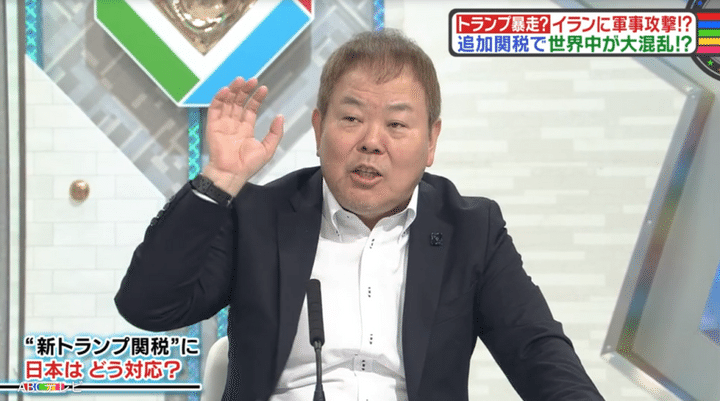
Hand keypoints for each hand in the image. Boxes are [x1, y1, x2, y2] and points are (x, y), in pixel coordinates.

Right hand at [202, 77, 283, 195]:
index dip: (256, 98)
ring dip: (233, 90)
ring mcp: (223, 124)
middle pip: (239, 102)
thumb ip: (275, 133)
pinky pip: (215, 109)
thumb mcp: (268, 149)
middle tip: (252, 80)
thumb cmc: (248, 165)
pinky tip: (226, 90)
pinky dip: (219, 98)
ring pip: (227, 102)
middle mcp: (234, 124)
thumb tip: (280, 116)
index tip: (263, 88)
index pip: (250, 108)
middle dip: (245, 90)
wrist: (232, 173)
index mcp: (246, 129)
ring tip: (240, 80)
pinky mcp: (213, 126)